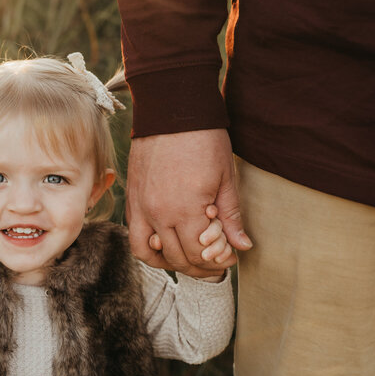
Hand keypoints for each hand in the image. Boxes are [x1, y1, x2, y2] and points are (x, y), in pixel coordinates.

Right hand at [126, 129, 250, 276]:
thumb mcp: (227, 178)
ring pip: (148, 253)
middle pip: (176, 258)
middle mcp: (157, 213)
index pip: (199, 255)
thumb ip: (231, 217)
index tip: (231, 257)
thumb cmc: (204, 139)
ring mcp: (140, 206)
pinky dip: (150, 245)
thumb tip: (242, 246)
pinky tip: (168, 242)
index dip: (218, 262)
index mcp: (184, 209)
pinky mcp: (131, 197)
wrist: (172, 108)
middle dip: (199, 267)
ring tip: (188, 259)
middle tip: (215, 264)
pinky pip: (135, 234)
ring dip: (170, 262)